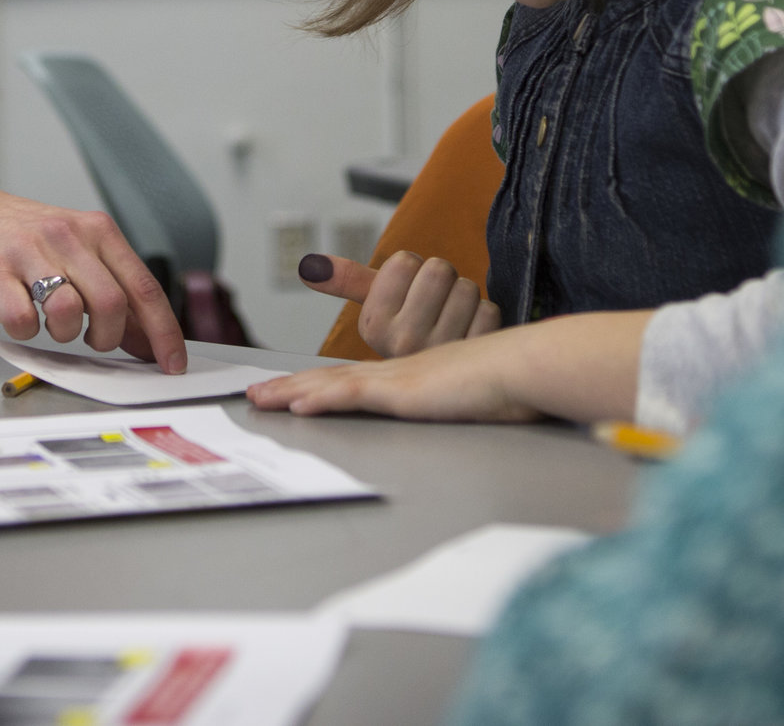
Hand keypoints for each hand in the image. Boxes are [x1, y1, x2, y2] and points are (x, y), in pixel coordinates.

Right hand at [0, 186, 186, 372]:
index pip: (144, 287)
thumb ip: (116, 290)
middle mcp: (69, 236)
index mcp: (99, 231)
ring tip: (53, 324)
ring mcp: (30, 251)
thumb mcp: (82, 253)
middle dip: (108, 337)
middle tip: (93, 340)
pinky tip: (23, 317)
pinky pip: (22, 319)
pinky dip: (26, 332)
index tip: (172, 363)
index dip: (163, 331)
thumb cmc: (31, 241)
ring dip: (65, 335)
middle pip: (112, 304)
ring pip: (68, 312)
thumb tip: (147, 340)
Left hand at [246, 330, 541, 422]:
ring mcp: (398, 379)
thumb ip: (457, 405)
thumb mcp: (474, 398)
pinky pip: (352, 396)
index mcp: (410, 376)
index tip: (292, 392)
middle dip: (290, 386)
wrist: (525, 366)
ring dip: (291, 392)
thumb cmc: (510, 386)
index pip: (353, 380)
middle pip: (331, 378)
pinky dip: (321, 400)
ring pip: (331, 384)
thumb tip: (458, 417)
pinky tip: (297, 406)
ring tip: (261, 400)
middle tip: (257, 395)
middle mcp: (397, 372)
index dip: (319, 384)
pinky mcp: (403, 391)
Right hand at [297, 250, 499, 356]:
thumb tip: (309, 264)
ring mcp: (439, 354)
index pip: (405, 261)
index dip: (412, 270)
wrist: (451, 377)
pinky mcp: (475, 361)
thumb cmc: (414, 331)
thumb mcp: (377, 306)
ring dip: (464, 299)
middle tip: (434, 307)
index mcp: (374, 326)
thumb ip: (346, 281)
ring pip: (466, 288)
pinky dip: (484, 318)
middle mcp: (401, 344)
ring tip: (451, 322)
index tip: (408, 296)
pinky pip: (488, 311)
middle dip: (441, 280)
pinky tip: (471, 336)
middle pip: (437, 270)